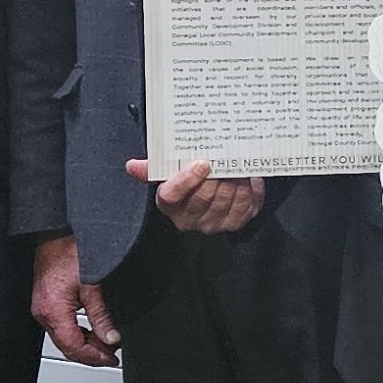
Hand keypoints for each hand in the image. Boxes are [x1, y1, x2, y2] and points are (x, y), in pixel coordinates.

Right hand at [30, 233, 119, 364]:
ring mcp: (42, 307)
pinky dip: (78, 331)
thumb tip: (112, 338)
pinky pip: (61, 325)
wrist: (57, 231)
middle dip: (91, 352)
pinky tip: (93, 329)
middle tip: (112, 353)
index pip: (73, 347)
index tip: (111, 358)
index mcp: (53, 311)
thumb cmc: (70, 250)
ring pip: (64, 336)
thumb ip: (101, 316)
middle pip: (67, 345)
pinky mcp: (46, 301)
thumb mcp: (93, 286)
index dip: (94, 357)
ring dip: (85, 342)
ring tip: (107, 342)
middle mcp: (43, 312)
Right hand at [128, 157, 266, 233]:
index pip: (171, 195)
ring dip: (235, 182)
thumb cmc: (188, 182)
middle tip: (226, 159)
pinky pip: (246, 207)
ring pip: (226, 201)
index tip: (201, 163)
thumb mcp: (169, 173)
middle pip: (203, 197)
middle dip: (216, 177)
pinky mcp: (236, 222)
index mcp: (169, 205)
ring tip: (239, 166)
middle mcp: (190, 219)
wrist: (212, 192)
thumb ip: (152, 168)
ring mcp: (214, 223)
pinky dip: (250, 191)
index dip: (186, 180)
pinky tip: (249, 178)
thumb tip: (132, 166)